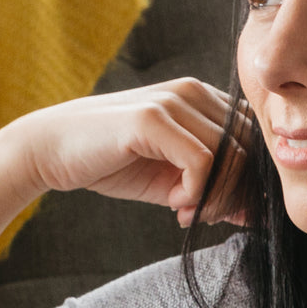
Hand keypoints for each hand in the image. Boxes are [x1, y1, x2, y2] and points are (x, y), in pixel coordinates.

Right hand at [11, 77, 247, 226]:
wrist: (51, 151)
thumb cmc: (113, 163)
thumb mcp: (173, 181)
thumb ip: (214, 190)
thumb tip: (255, 215)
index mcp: (203, 99)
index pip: (255, 140)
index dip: (245, 182)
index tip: (218, 210)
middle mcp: (193, 92)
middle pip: (250, 150)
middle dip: (232, 194)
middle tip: (198, 215)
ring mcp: (173, 101)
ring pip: (231, 158)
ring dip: (214, 197)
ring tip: (183, 212)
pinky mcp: (152, 118)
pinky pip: (203, 162)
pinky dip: (195, 193)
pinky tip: (172, 204)